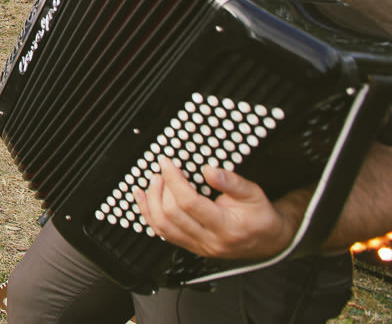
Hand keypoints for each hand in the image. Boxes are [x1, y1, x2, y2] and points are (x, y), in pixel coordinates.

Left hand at [134, 157, 295, 259]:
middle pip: (171, 215)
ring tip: (152, 182)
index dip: (173, 180)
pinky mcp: (191, 247)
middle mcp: (209, 241)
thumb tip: (209, 170)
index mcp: (226, 228)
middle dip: (161, 189)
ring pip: (162, 228)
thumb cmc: (261, 218)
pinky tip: (143, 198)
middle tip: (161, 171)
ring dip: (150, 202)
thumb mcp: (254, 194)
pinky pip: (163, 233)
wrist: (269, 242)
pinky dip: (148, 215)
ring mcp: (198, 247)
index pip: (189, 203)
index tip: (167, 164)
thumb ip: (231, 182)